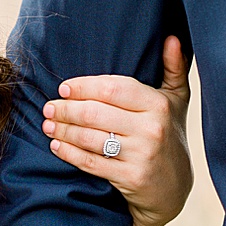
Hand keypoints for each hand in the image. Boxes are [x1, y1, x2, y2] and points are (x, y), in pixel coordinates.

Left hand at [43, 36, 193, 225]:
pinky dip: (69, 153)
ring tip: (48, 125)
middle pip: (96, 113)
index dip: (84, 87)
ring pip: (90, 138)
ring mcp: (141, 154)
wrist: (174, 187)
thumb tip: (172, 38)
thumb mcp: (177, 101)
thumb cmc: (169, 134)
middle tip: (49, 107)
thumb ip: (174, 68)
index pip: (112, 88)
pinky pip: (91, 162)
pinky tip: (56, 146)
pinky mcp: (131, 177)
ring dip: (63, 130)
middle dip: (66, 109)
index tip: (63, 88)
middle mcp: (151, 128)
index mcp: (158, 104)